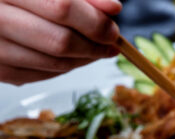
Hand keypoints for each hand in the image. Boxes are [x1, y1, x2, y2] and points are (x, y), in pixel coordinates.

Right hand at [0, 0, 121, 84]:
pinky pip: (42, 75)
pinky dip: (65, 68)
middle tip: (110, 44)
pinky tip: (74, 57)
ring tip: (95, 50)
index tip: (113, 30)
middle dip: (94, 47)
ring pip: (55, 63)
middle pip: (60, 41)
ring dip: (83, 60)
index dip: (94, 22)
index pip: (62, 8)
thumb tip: (113, 7)